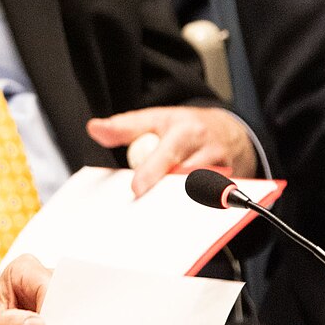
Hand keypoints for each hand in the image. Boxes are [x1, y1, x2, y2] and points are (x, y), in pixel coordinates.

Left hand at [86, 106, 257, 195]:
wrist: (229, 132)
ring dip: (176, 200)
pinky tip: (181, 204)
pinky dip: (191, 206)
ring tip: (163, 200)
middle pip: (182, 181)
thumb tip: (95, 128)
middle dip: (163, 191)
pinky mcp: (228, 189)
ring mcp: (223, 172)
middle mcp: (208, 151)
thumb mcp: (156, 118)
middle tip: (146, 200)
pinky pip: (207, 204)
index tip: (138, 189)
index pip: (168, 156)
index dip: (152, 173)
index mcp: (187, 132)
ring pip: (195, 195)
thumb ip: (125, 126)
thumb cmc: (188, 127)